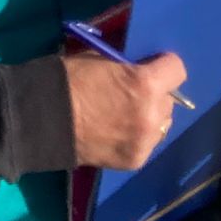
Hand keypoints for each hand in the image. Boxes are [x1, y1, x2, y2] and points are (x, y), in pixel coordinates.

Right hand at [63, 50, 187, 169]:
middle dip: (155, 94)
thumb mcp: (101, 59)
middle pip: (169, 100)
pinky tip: (116, 133)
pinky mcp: (135, 160)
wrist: (42, 118)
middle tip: (132, 93)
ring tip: (124, 116)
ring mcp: (145, 141)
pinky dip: (136, 137)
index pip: (177, 70)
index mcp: (145, 84)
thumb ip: (127, 67)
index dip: (163, 65)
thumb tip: (138, 69)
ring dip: (149, 117)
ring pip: (161, 125)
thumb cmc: (70, 80)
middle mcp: (153, 114)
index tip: (151, 66)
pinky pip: (147, 144)